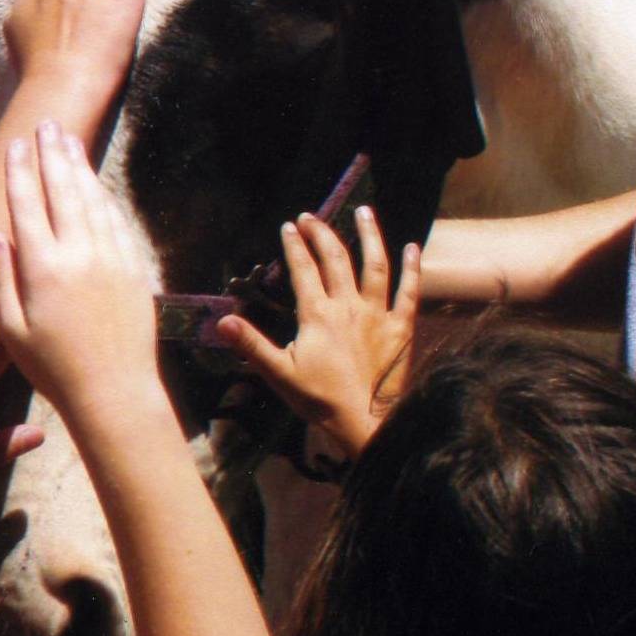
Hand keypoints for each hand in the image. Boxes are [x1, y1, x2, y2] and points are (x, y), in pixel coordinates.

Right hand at [0, 122, 159, 419]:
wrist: (114, 390)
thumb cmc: (54, 367)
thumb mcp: (13, 329)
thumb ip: (2, 276)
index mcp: (42, 267)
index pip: (27, 204)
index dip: (20, 171)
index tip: (16, 145)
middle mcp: (78, 253)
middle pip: (62, 189)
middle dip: (52, 154)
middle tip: (47, 124)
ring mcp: (110, 256)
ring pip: (92, 198)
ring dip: (79, 166)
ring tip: (70, 141)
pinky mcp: (133, 266)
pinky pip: (116, 220)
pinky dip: (103, 196)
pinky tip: (96, 183)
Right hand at [215, 206, 419, 460]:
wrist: (365, 424)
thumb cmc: (320, 401)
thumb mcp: (278, 374)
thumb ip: (251, 344)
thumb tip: (222, 320)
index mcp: (318, 314)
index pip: (303, 269)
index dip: (294, 245)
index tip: (288, 226)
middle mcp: (349, 305)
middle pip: (335, 258)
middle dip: (321, 233)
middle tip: (311, 217)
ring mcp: (378, 313)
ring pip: (375, 264)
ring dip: (370, 235)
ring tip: (364, 211)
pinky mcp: (401, 327)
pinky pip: (410, 292)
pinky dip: (412, 268)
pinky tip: (413, 246)